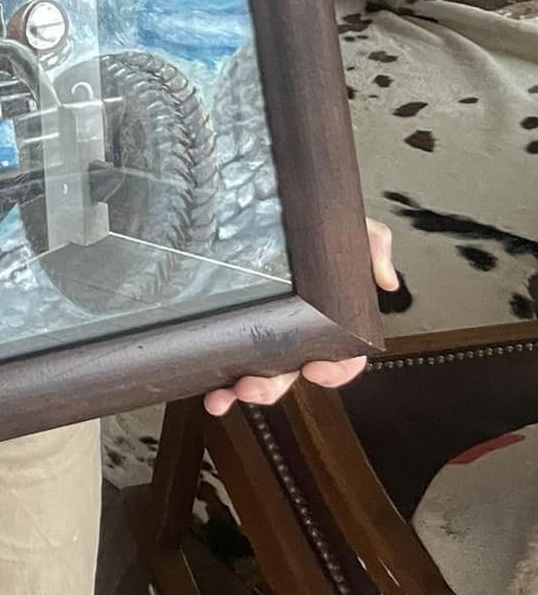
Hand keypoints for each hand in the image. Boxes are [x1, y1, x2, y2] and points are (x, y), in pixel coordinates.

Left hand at [203, 217, 395, 417]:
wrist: (284, 203)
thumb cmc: (322, 226)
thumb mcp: (353, 229)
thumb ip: (374, 247)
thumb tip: (385, 279)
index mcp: (331, 320)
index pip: (343, 358)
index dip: (334, 372)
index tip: (316, 369)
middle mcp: (299, 333)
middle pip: (291, 373)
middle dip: (272, 386)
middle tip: (253, 385)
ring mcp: (267, 333)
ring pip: (260, 374)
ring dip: (244, 389)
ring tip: (229, 390)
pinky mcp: (239, 325)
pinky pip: (231, 359)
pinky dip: (220, 381)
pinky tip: (209, 392)